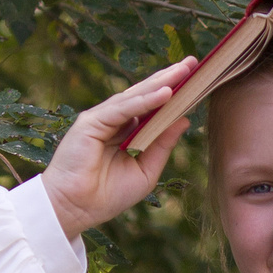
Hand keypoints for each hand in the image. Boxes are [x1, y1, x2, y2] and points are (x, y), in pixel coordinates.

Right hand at [39, 56, 197, 238]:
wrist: (76, 209)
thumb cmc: (107, 195)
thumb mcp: (146, 169)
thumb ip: (163, 144)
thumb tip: (185, 119)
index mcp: (126, 132)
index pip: (152, 107)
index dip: (173, 93)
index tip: (196, 80)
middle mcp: (114, 121)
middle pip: (145, 95)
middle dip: (169, 78)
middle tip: (192, 63)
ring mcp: (101, 119)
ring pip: (135, 96)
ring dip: (160, 83)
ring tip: (183, 71)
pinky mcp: (91, 122)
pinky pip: (122, 109)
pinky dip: (144, 100)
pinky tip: (165, 93)